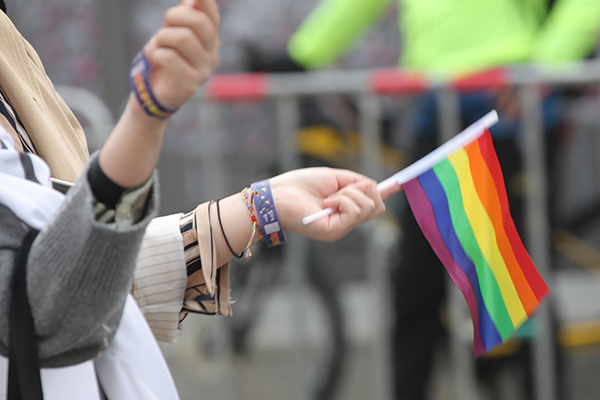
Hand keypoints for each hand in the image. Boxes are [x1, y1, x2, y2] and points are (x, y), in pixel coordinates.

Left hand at [142, 0, 219, 111]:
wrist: (153, 93)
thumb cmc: (163, 60)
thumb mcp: (171, 34)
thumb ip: (182, 18)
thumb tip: (192, 0)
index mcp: (209, 40)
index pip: (212, 16)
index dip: (204, 1)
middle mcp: (211, 55)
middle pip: (199, 23)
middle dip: (174, 16)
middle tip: (164, 26)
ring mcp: (202, 71)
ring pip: (184, 38)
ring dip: (163, 38)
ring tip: (159, 46)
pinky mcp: (189, 85)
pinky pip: (170, 57)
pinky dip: (156, 54)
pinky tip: (156, 61)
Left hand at [270, 167, 400, 241]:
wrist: (279, 195)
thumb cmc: (301, 185)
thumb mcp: (334, 178)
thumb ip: (356, 182)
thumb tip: (377, 185)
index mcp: (346, 208)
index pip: (373, 204)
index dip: (387, 193)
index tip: (401, 183)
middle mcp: (346, 221)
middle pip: (377, 206)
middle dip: (365, 189)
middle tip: (340, 189)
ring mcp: (342, 228)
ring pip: (368, 207)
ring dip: (350, 194)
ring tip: (329, 197)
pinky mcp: (335, 232)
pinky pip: (355, 211)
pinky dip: (343, 200)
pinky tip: (327, 202)